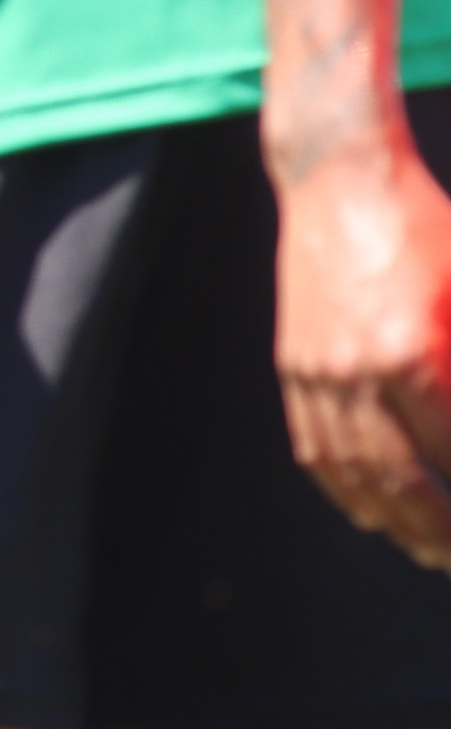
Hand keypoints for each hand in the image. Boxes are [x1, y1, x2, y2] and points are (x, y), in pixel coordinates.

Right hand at [277, 147, 450, 569]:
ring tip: (422, 549)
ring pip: (351, 471)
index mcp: (413, 355)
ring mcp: (317, 371)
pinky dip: (340, 486)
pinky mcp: (293, 363)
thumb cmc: (428, 228)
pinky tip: (365, 509)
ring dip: (390, 521)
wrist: (339, 179)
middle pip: (401, 481)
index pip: (450, 454)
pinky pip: (313, 443)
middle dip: (437, 531)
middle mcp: (358, 373)